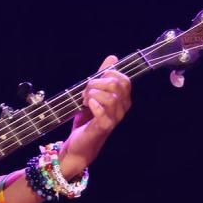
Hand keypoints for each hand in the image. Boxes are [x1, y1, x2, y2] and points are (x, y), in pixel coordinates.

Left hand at [60, 55, 131, 176]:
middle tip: (85, 91)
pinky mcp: (104, 127)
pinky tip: (87, 104)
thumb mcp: (93, 94)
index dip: (108, 74)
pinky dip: (94, 105)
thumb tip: (113, 57)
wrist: (78, 144)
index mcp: (122, 100)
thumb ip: (102, 77)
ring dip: (92, 94)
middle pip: (117, 85)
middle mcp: (122, 109)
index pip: (124, 80)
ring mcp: (115, 118)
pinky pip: (104, 112)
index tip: (94, 80)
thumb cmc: (87, 120)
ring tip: (83, 100)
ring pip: (111, 97)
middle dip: (97, 83)